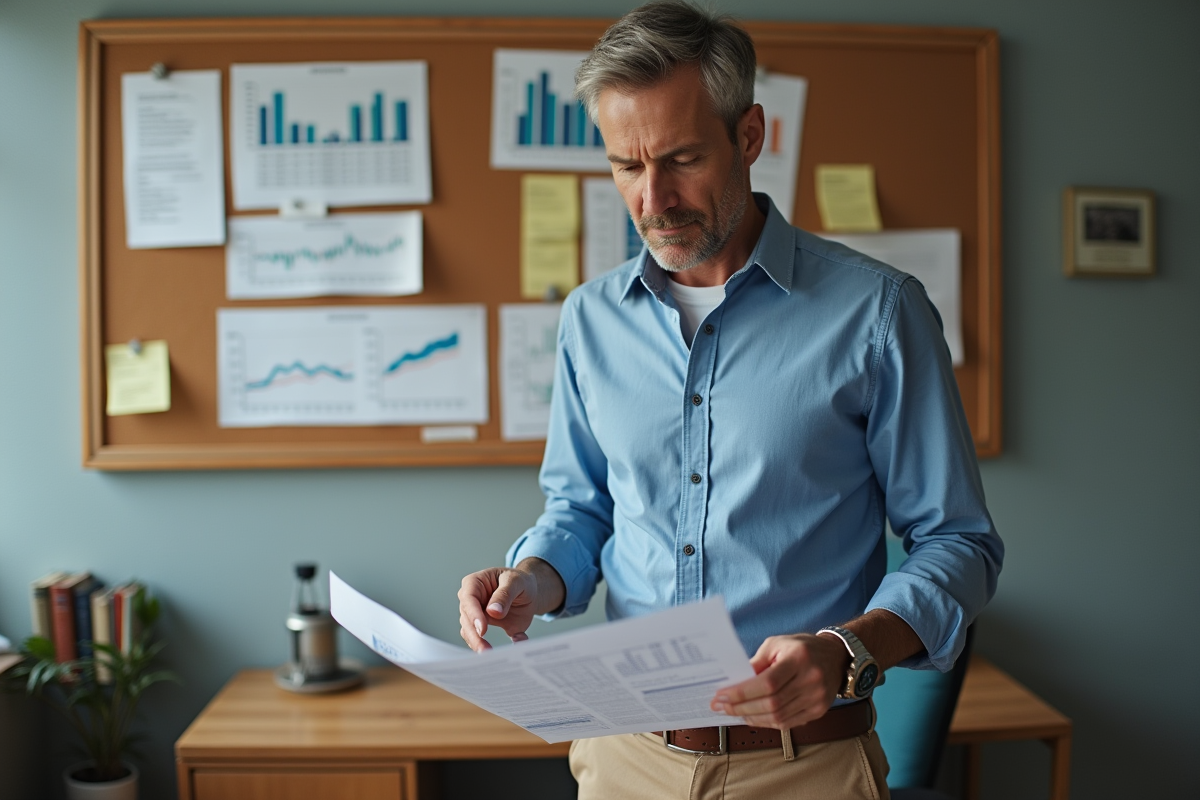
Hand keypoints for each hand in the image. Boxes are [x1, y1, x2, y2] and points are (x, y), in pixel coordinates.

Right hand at [457, 559, 563, 651]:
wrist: (528, 590)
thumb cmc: (519, 580)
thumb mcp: (516, 581)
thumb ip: (505, 594)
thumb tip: (493, 611)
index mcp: (474, 583)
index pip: (468, 600)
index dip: (474, 615)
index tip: (482, 629)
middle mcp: (471, 600)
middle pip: (466, 619)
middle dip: (474, 636)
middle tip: (485, 650)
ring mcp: (476, 615)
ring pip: (470, 633)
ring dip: (480, 645)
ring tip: (493, 655)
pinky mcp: (484, 629)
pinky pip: (484, 641)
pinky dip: (496, 648)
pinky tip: (516, 642)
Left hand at [709, 633, 849, 728]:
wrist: (836, 656)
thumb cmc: (802, 648)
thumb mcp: (776, 644)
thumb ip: (757, 662)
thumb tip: (735, 682)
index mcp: (799, 658)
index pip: (767, 682)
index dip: (742, 692)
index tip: (722, 696)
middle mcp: (811, 679)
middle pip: (772, 703)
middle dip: (742, 707)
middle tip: (722, 707)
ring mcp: (817, 698)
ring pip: (778, 717)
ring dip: (752, 718)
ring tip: (735, 713)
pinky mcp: (819, 711)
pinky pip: (788, 723)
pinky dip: (767, 722)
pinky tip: (753, 717)